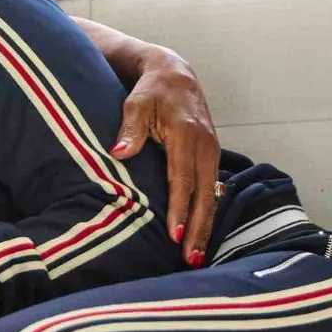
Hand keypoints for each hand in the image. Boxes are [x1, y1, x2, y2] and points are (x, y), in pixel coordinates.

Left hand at [111, 49, 221, 266]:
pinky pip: (213, 189)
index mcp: (186, 134)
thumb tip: (119, 152)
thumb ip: (130, 128)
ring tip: (198, 255)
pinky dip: (209, 212)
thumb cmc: (151, 91)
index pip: (182, 179)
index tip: (173, 234)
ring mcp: (212, 151)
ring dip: (205, 226)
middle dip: (197, 228)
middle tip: (190, 258)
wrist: (175, 74)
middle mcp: (205, 145)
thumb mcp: (136, 102)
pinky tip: (202, 233)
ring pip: (212, 195)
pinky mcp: (212, 155)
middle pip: (203, 194)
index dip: (179, 208)